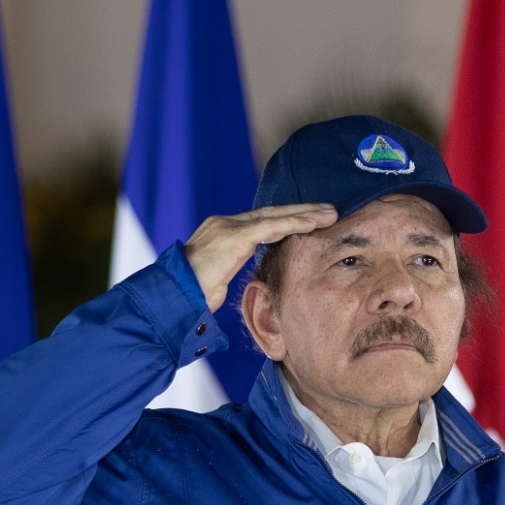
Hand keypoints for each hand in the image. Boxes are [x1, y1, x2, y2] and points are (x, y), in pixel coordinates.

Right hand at [183, 204, 337, 311]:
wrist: (173, 295)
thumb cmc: (191, 294)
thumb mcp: (216, 279)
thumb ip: (230, 269)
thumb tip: (237, 279)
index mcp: (222, 232)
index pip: (261, 222)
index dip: (287, 220)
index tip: (310, 220)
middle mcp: (225, 224)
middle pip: (271, 213)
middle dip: (301, 211)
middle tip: (328, 210)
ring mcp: (228, 227)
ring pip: (275, 216)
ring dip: (305, 215)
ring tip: (330, 214)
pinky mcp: (234, 236)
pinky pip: (271, 226)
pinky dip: (294, 223)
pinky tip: (313, 223)